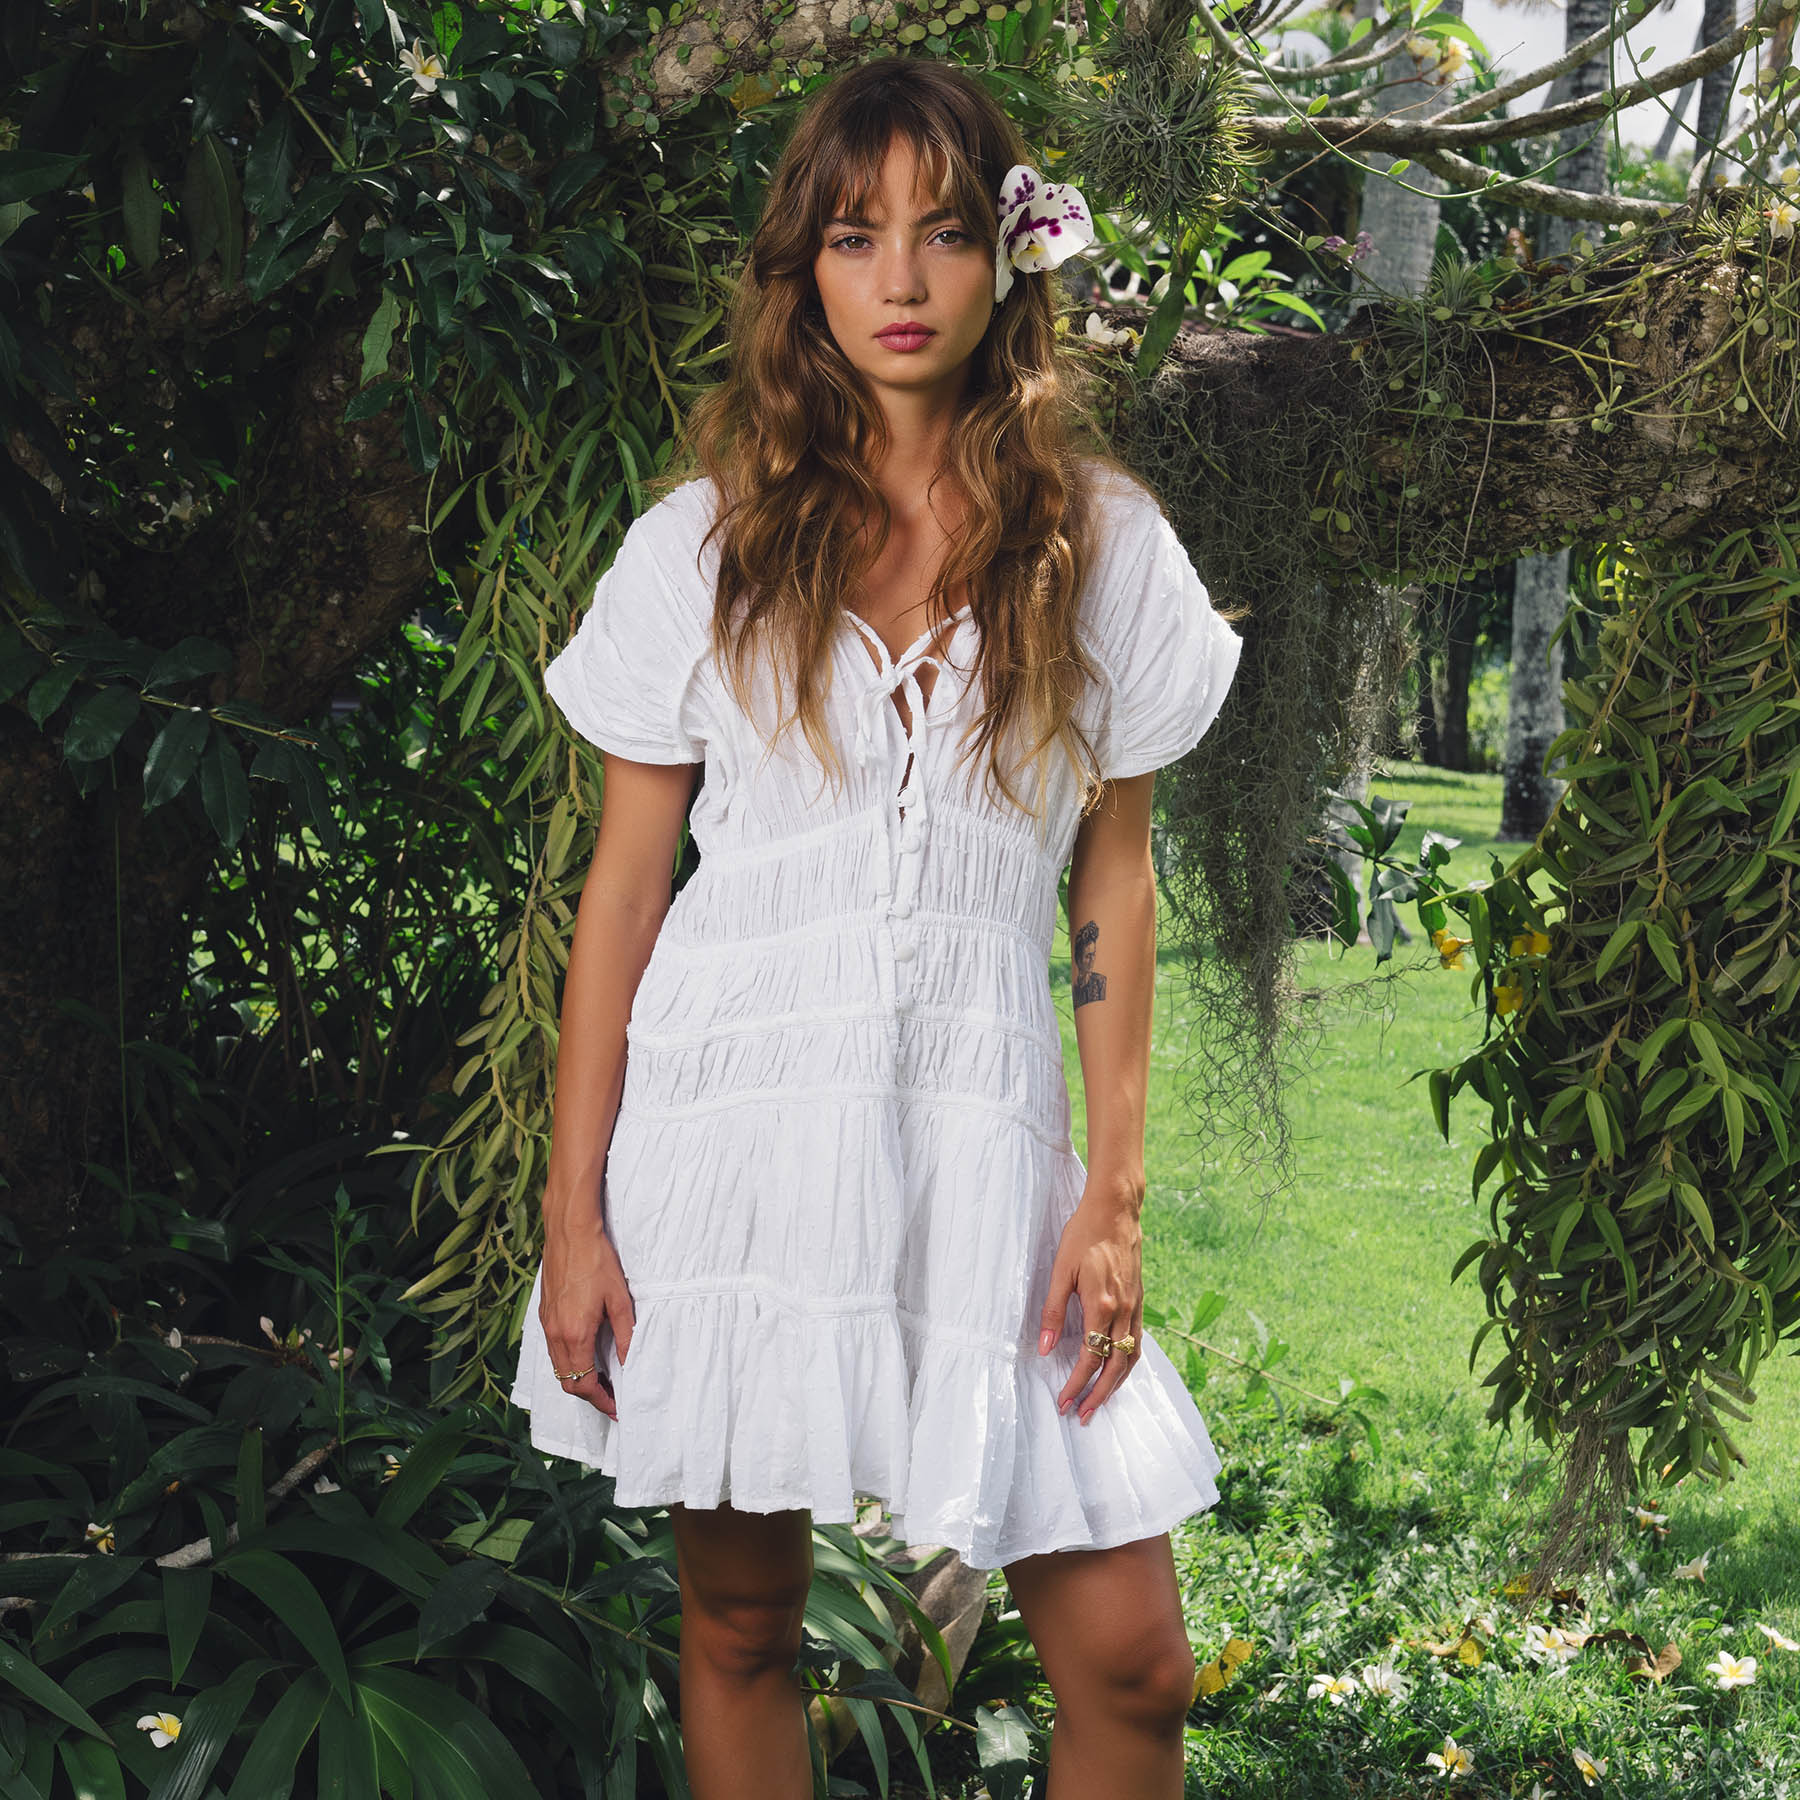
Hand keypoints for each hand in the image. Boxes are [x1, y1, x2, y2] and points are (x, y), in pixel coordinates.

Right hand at [540, 1216, 634, 1421]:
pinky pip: (553, 1349)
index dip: (601, 1400)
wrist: (570, 1231)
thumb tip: (629, 1363)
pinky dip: (568, 1360)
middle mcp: (555, 1334)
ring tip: (602, 1378)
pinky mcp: (543, 1313)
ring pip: (558, 1367)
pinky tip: (586, 1353)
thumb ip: (626, 1335)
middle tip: (612, 1396)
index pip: (583, 1384)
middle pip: (567, 1382)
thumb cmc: (597, 1261)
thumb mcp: (620, 1300)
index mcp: (575, 1335)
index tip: (616, 1407)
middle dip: (589, 1394)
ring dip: (577, 1378)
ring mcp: (546, 1324)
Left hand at [1036, 1190, 1143, 1424]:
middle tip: (1081, 1416)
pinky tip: (1117, 1369)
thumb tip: (1043, 1348)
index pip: (1090, 1357)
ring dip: (1115, 1384)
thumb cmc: (1084, 1234)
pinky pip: (1137, 1341)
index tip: (1064, 1402)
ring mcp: (1135, 1306)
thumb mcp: (1060, 1270)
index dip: (1077, 1384)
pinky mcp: (1139, 1300)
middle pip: (1115, 1366)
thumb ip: (1052, 1311)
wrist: (1116, 1209)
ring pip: (1131, 1357)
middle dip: (1098, 1395)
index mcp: (1102, 1304)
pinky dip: (1128, 1363)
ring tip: (1100, 1402)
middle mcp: (1123, 1310)